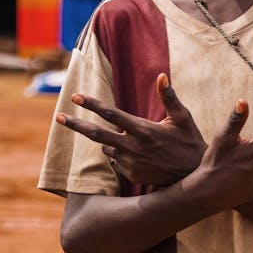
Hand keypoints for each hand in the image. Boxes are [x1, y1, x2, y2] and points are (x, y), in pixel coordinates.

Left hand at [56, 73, 206, 186]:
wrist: (194, 176)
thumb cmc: (190, 142)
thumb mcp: (183, 117)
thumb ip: (169, 96)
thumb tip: (162, 75)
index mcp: (144, 129)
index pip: (111, 114)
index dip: (92, 105)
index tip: (75, 97)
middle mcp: (133, 146)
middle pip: (97, 134)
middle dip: (76, 125)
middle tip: (59, 117)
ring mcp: (130, 163)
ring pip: (108, 148)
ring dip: (110, 142)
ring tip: (133, 141)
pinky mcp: (131, 175)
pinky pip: (117, 162)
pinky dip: (120, 155)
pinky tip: (138, 154)